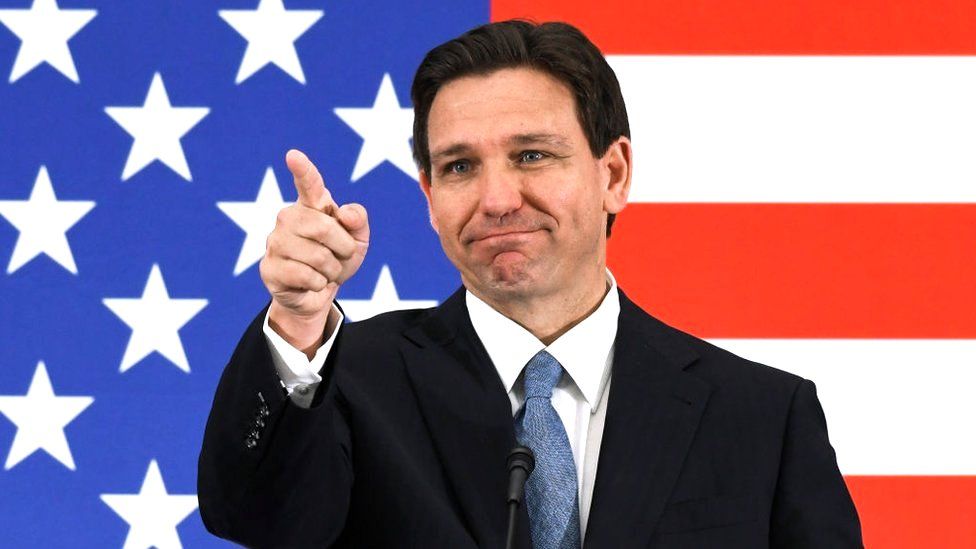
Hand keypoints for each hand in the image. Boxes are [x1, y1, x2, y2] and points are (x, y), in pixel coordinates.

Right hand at [260, 149, 369, 351]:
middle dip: (343, 247)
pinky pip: (305, 276)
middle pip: (323, 227)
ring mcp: (275, 242)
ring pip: (316, 256)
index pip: (309, 184)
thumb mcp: (358, 240)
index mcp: (311, 205)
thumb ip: (358, 220)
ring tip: (325, 271)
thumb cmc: (337, 258)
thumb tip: (344, 213)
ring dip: (332, 269)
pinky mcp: (268, 268)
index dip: (303, 170)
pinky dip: (319, 283)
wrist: (318, 294)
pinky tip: (312, 283)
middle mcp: (288, 217)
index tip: (293, 155)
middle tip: (341, 256)